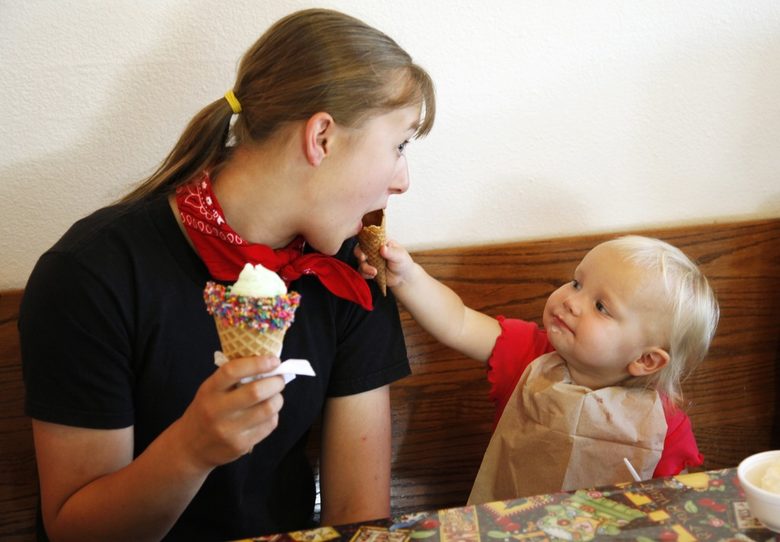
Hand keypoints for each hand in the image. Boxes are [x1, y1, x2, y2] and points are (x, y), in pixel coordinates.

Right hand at [175, 354, 285, 470]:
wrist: (190, 447)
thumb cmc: (206, 410)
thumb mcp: (211, 390)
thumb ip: (234, 378)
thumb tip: (267, 364)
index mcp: (209, 390)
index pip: (233, 371)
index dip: (257, 363)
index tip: (273, 360)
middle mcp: (217, 410)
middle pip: (256, 392)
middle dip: (275, 382)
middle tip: (279, 379)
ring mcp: (228, 430)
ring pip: (267, 409)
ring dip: (278, 399)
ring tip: (275, 396)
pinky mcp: (240, 445)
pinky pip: (268, 425)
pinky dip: (273, 415)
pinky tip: (267, 413)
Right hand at [354, 239, 414, 289]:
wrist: (403, 278)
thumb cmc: (403, 262)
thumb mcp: (400, 256)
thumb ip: (391, 252)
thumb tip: (383, 247)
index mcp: (380, 242)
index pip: (369, 237)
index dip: (363, 241)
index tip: (364, 246)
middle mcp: (373, 250)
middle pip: (360, 248)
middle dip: (359, 254)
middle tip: (363, 258)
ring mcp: (370, 260)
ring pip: (360, 261)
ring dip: (364, 267)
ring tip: (374, 272)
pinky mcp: (368, 270)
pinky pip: (362, 272)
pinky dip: (366, 274)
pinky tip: (373, 276)